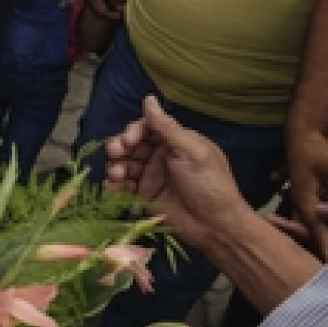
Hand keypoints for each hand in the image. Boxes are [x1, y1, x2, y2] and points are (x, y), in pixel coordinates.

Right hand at [104, 96, 253, 251]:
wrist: (215, 227)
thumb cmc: (209, 185)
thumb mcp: (192, 152)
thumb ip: (167, 127)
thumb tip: (149, 98)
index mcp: (175, 141)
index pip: (147, 127)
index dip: (133, 131)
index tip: (128, 141)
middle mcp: (161, 155)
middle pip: (131, 144)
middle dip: (119, 147)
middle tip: (116, 154)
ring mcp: (151, 176)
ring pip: (124, 164)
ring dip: (115, 165)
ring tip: (116, 175)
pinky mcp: (144, 195)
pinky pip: (123, 185)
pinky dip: (114, 184)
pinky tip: (112, 186)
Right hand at [283, 128, 327, 258]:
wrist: (302, 132)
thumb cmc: (315, 148)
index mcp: (305, 200)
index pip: (317, 230)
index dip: (326, 247)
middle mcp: (304, 204)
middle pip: (316, 231)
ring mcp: (308, 201)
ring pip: (319, 225)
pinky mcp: (314, 197)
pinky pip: (322, 216)